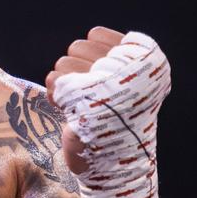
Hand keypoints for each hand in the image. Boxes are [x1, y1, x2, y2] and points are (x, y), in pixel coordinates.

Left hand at [45, 26, 122, 174]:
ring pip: (63, 63)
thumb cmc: (114, 121)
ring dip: (63, 83)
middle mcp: (129, 69)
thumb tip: (90, 37)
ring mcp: (108, 85)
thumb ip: (108, 56)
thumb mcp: (119, 82)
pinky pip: (55, 82)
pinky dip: (56, 95)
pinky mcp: (86, 105)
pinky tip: (67, 109)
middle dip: (73, 68)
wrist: (115, 162)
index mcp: (141, 60)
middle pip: (77, 47)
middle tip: (82, 93)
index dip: (88, 53)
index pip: (95, 35)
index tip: (93, 76)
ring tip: (76, 102)